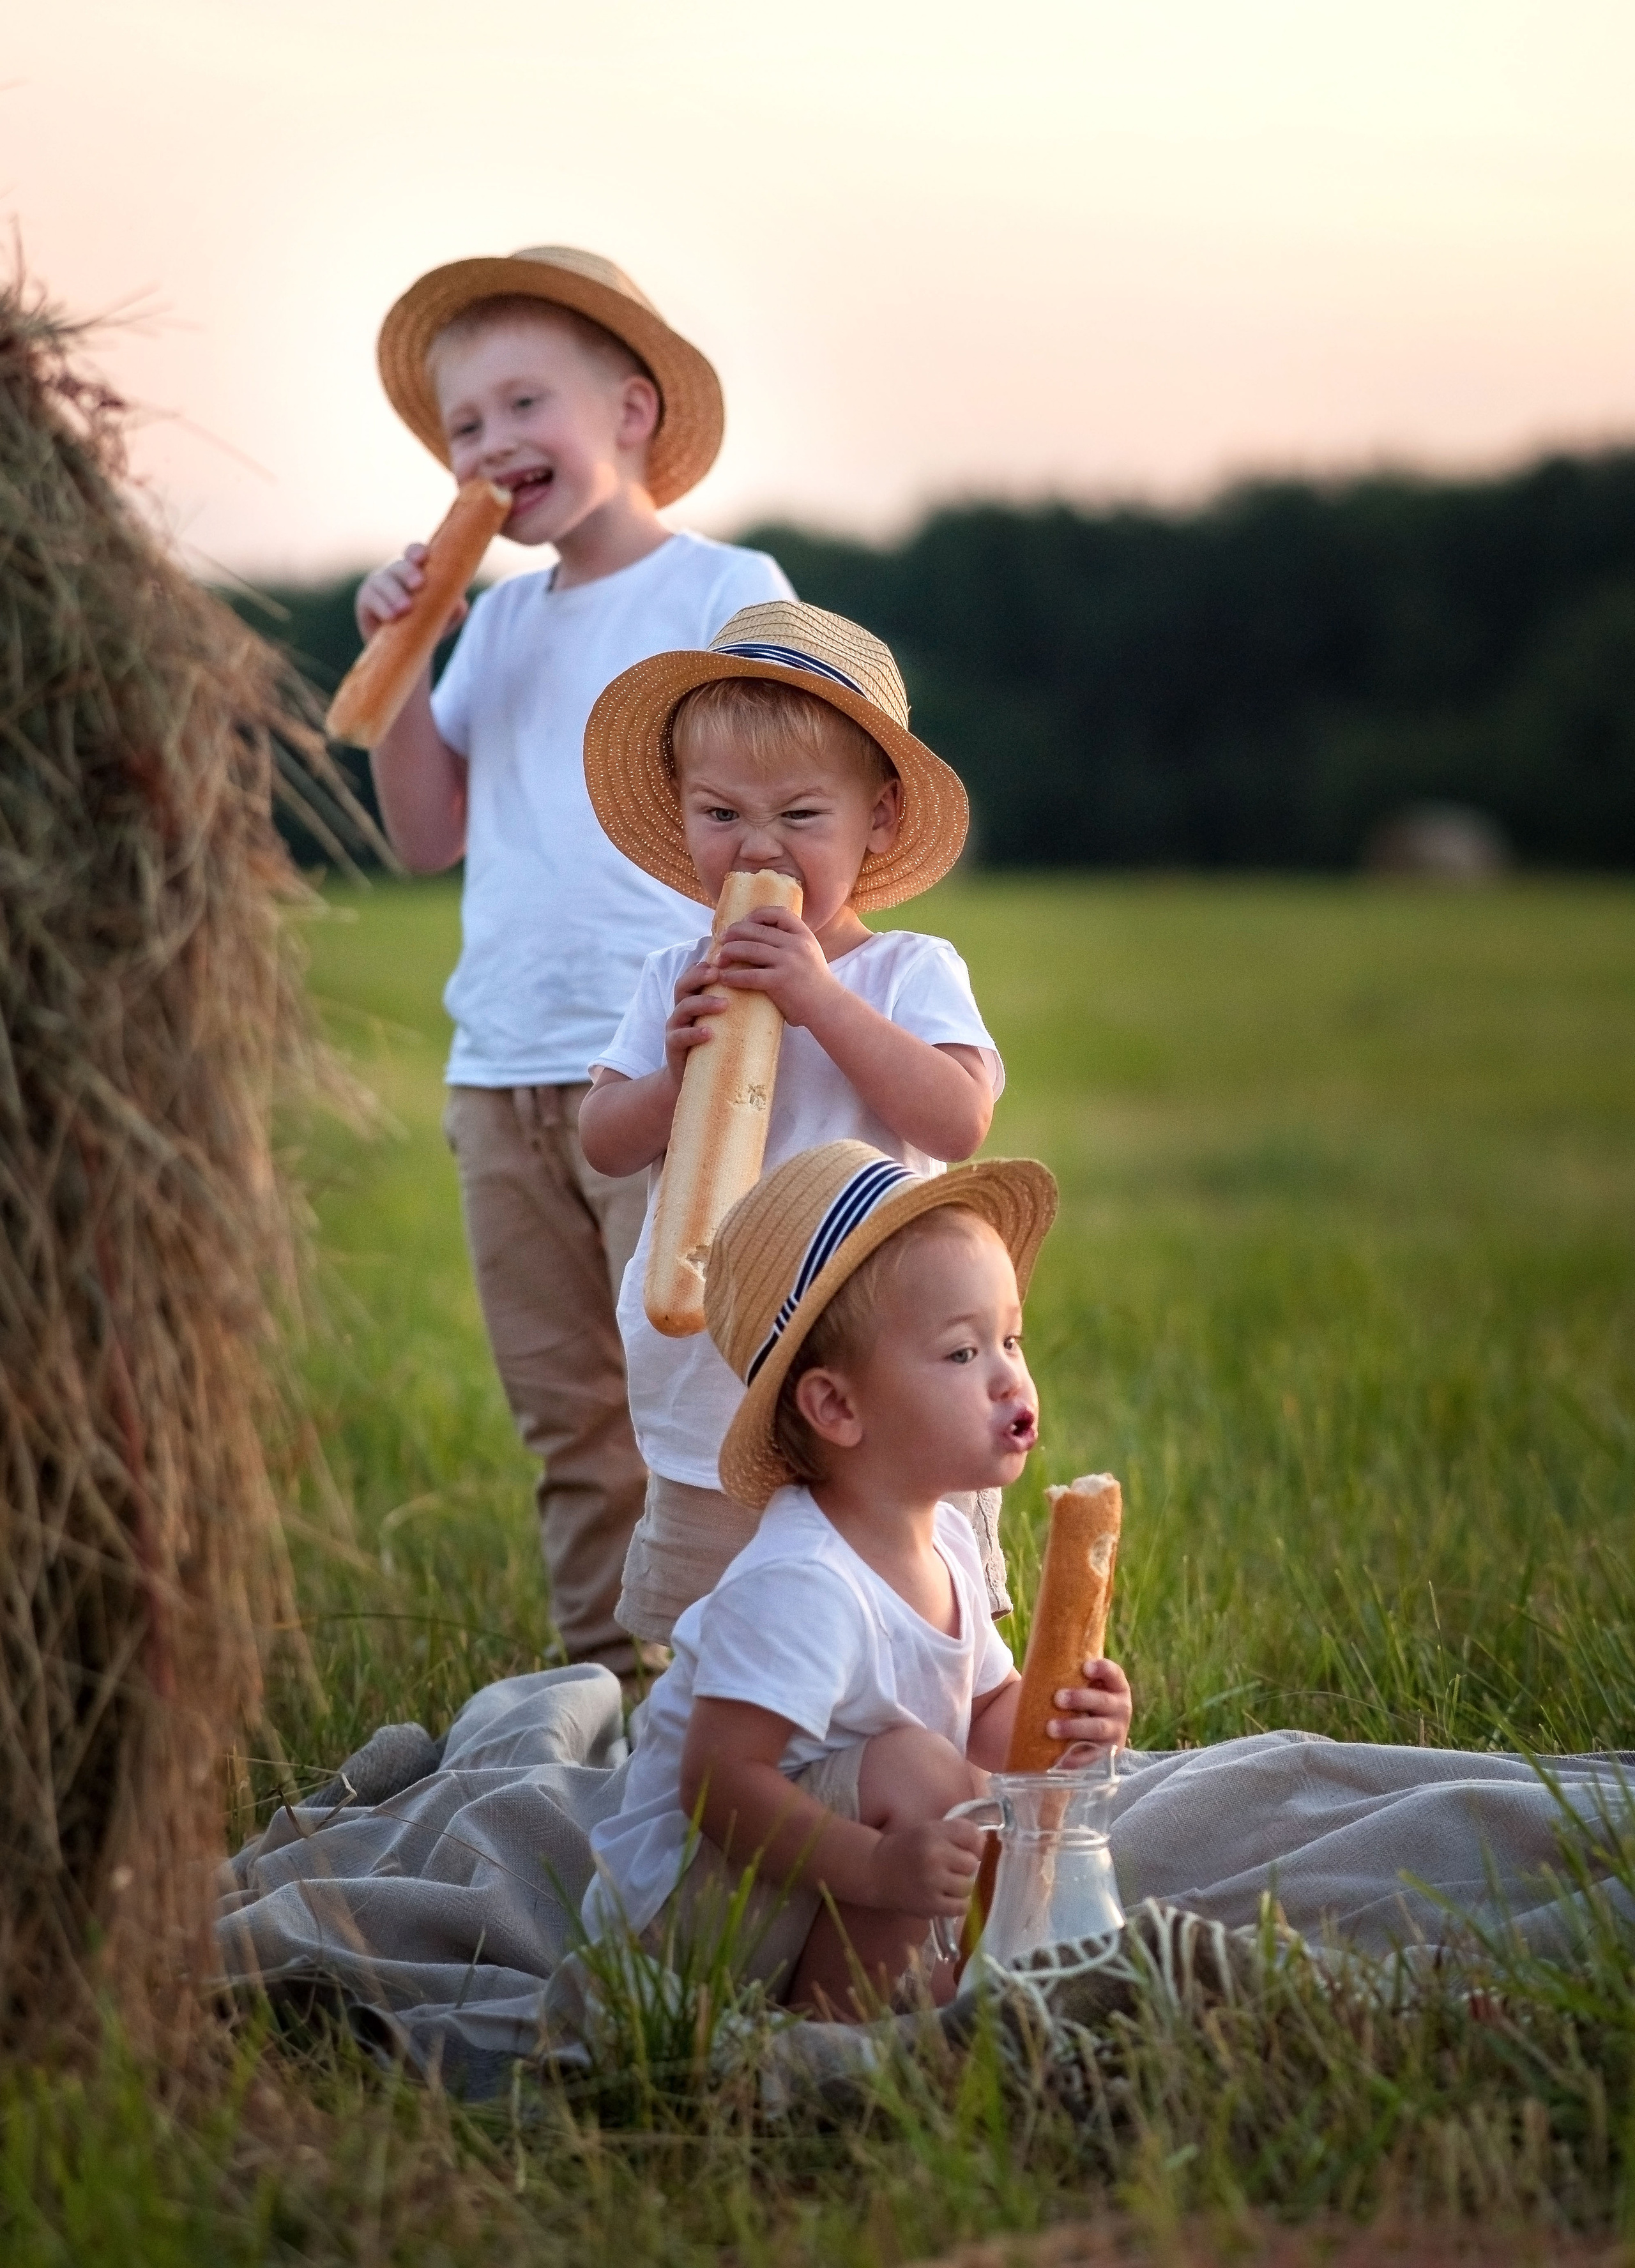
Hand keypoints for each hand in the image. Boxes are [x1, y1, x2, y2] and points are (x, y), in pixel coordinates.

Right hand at [354, 543, 469, 641]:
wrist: (406, 646)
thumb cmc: (427, 623)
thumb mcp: (445, 617)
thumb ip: (454, 608)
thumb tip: (459, 604)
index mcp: (415, 569)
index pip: (414, 553)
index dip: (417, 552)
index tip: (424, 557)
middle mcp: (395, 572)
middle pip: (399, 566)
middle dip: (408, 572)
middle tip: (419, 584)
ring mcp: (378, 584)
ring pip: (384, 581)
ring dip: (395, 593)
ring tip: (406, 608)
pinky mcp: (365, 600)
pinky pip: (371, 599)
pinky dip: (382, 607)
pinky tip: (392, 617)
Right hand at [661, 955, 730, 1089]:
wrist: (700, 1079)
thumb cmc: (718, 1044)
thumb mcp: (728, 1019)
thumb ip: (740, 1003)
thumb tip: (774, 989)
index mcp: (694, 997)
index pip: (695, 974)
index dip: (706, 964)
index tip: (725, 958)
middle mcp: (682, 1008)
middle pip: (683, 984)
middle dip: (698, 976)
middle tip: (718, 973)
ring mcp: (676, 1026)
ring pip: (683, 1007)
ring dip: (703, 1003)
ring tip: (724, 1005)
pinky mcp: (673, 1046)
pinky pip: (680, 1036)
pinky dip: (694, 1033)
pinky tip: (709, 1033)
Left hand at [711, 907, 836, 1027]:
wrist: (829, 1007)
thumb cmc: (815, 983)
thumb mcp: (809, 954)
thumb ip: (791, 944)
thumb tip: (762, 937)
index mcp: (803, 935)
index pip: (778, 913)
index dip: (757, 915)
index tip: (744, 922)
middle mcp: (796, 944)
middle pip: (757, 930)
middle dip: (735, 933)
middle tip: (722, 940)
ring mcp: (789, 962)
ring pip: (750, 949)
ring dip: (730, 952)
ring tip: (719, 959)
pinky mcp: (780, 982)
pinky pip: (750, 975)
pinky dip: (734, 976)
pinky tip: (725, 979)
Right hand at [864, 1818, 985, 1916]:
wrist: (876, 1870)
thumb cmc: (907, 1848)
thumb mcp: (929, 1830)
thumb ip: (957, 1832)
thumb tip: (986, 1843)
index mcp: (934, 1833)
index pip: (971, 1835)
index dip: (974, 1844)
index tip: (966, 1849)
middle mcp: (934, 1856)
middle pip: (972, 1863)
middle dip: (965, 1866)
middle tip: (951, 1867)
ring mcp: (932, 1882)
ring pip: (967, 1886)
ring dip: (961, 1886)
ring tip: (947, 1883)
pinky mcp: (930, 1905)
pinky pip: (960, 1907)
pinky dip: (957, 1904)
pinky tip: (946, 1897)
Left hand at [1047, 1657, 1132, 1751]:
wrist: (1089, 1730)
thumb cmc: (1080, 1698)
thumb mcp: (1081, 1684)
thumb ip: (1069, 1672)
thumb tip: (1035, 1653)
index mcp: (1116, 1686)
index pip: (1114, 1673)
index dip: (1102, 1669)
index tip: (1085, 1667)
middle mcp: (1121, 1708)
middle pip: (1103, 1702)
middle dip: (1080, 1699)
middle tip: (1057, 1698)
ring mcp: (1116, 1732)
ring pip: (1097, 1729)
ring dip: (1074, 1727)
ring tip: (1051, 1728)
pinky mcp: (1106, 1753)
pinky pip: (1092, 1756)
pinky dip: (1075, 1758)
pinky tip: (1059, 1758)